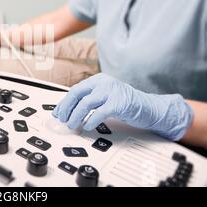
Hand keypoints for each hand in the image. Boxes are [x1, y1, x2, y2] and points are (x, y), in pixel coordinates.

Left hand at [52, 73, 193, 140]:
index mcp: (98, 80)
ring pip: (86, 103)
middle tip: (63, 119)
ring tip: (73, 125)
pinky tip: (87, 126)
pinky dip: (91, 120)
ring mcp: (112, 91)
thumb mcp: (104, 98)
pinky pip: (99, 112)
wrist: (149, 108)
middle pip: (77, 93)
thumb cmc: (125, 104)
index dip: (64, 102)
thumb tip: (69, 112)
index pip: (75, 89)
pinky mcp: (119, 103)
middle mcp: (104, 83)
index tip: (58, 113)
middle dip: (67, 108)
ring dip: (76, 116)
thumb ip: (89, 101)